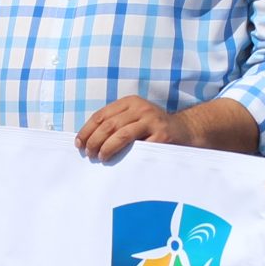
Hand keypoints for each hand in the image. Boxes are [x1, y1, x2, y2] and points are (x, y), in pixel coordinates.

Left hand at [76, 96, 191, 162]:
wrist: (186, 131)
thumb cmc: (154, 129)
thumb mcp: (134, 119)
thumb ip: (116, 124)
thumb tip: (87, 140)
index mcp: (130, 102)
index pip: (101, 115)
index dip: (87, 130)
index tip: (79, 143)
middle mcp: (140, 108)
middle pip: (108, 125)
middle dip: (94, 141)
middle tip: (89, 154)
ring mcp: (152, 121)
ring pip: (120, 134)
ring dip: (106, 148)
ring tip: (101, 158)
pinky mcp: (162, 136)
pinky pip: (138, 147)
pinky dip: (125, 156)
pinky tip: (118, 162)